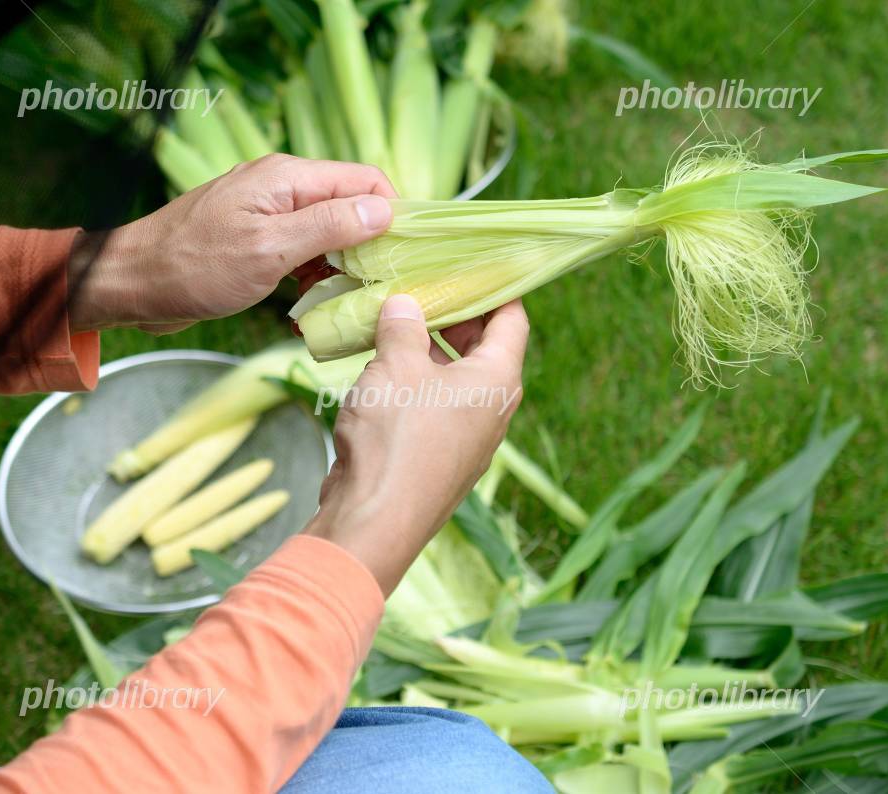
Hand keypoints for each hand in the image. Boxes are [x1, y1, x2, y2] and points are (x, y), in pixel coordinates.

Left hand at [68, 154, 395, 333]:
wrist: (131, 283)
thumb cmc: (194, 267)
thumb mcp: (269, 250)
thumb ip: (328, 227)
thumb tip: (383, 211)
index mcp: (287, 177)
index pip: (366, 180)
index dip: (393, 214)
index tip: (406, 257)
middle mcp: (281, 186)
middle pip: (350, 205)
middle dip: (370, 244)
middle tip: (379, 288)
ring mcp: (268, 212)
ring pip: (328, 231)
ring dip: (341, 266)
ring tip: (343, 302)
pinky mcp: (256, 238)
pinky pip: (302, 249)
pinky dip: (312, 275)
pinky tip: (309, 305)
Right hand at [304, 294, 528, 594]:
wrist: (374, 521)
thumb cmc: (396, 436)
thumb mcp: (396, 366)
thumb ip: (403, 328)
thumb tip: (406, 304)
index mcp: (498, 380)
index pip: (512, 319)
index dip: (496, 288)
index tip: (473, 264)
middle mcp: (492, 409)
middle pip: (484, 348)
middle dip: (453, 317)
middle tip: (422, 289)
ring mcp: (466, 438)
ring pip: (454, 379)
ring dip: (427, 351)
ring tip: (394, 323)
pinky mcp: (438, 458)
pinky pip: (434, 407)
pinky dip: (415, 383)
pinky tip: (381, 370)